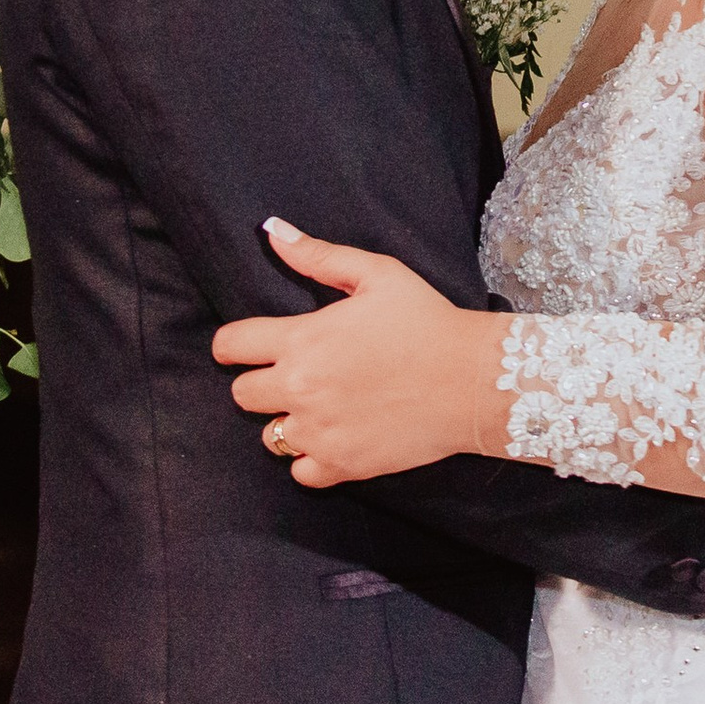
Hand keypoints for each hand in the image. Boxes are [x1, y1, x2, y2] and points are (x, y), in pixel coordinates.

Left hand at [211, 220, 507, 487]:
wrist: (473, 380)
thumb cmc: (426, 319)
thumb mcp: (376, 274)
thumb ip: (318, 256)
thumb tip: (271, 231)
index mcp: (303, 339)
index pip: (231, 345)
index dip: (232, 344)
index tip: (245, 347)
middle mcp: (301, 389)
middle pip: (242, 395)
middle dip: (261, 381)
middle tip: (293, 373)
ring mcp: (320, 432)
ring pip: (269, 436)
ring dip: (286, 420)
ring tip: (318, 406)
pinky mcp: (343, 465)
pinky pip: (300, 472)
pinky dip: (310, 459)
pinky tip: (332, 436)